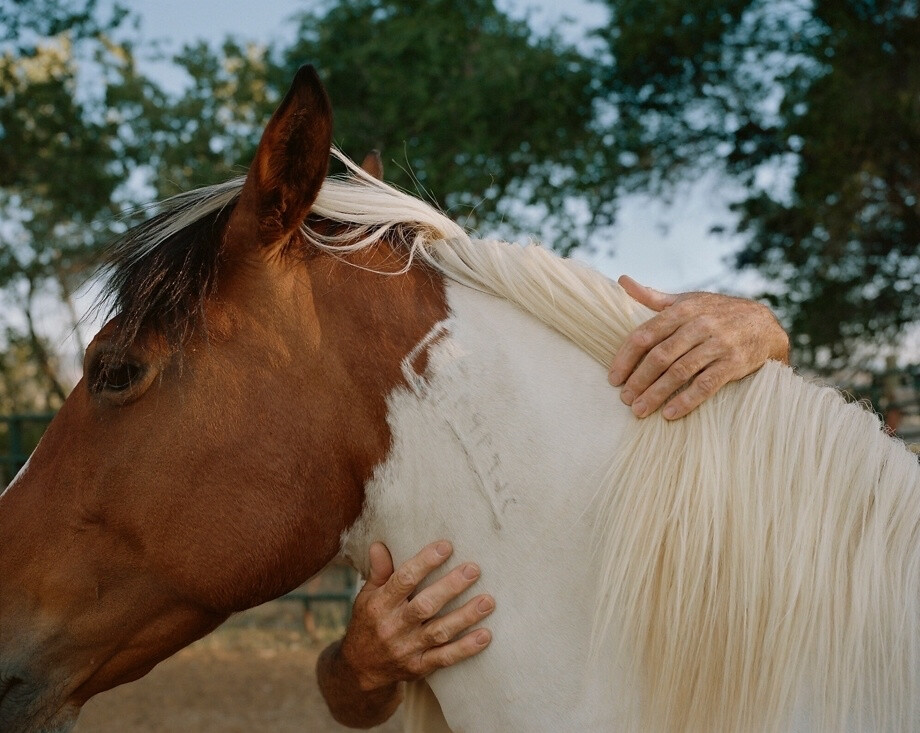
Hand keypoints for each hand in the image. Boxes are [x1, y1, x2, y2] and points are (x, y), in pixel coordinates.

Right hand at [339, 541, 493, 691]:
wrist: (360, 670)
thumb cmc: (368, 623)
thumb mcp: (366, 596)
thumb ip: (378, 571)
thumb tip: (379, 544)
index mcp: (380, 605)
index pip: (403, 580)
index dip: (425, 562)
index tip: (446, 546)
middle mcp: (393, 627)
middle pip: (425, 606)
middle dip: (450, 587)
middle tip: (473, 570)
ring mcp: (407, 649)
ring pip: (439, 631)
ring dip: (465, 617)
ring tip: (487, 601)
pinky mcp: (418, 667)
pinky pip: (444, 658)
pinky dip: (465, 648)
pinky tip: (485, 635)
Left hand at [608, 275, 788, 419]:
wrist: (763, 324)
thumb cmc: (716, 313)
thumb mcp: (687, 300)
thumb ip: (653, 297)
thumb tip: (622, 280)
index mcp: (683, 310)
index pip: (645, 335)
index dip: (626, 358)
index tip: (613, 378)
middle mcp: (699, 325)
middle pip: (660, 356)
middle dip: (639, 379)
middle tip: (624, 398)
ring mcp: (718, 344)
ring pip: (680, 372)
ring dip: (656, 394)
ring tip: (639, 410)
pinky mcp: (734, 363)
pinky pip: (706, 385)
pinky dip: (687, 400)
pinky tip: (669, 414)